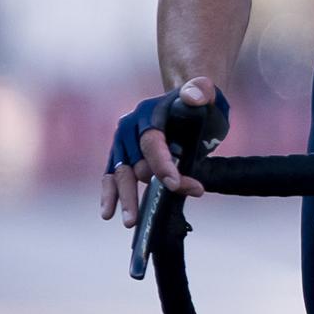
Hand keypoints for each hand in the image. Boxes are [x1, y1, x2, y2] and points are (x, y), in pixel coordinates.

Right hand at [99, 79, 227, 228]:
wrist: (186, 102)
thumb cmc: (199, 102)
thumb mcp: (206, 93)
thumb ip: (201, 91)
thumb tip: (193, 97)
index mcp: (149, 113)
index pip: (152, 142)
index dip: (161, 163)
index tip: (174, 184)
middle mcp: (130, 128)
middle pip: (137, 163)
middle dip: (150, 188)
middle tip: (157, 210)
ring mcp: (122, 143)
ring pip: (120, 174)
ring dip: (125, 198)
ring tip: (131, 221)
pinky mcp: (120, 156)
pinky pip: (111, 177)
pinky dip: (109, 195)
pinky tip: (108, 213)